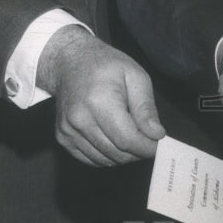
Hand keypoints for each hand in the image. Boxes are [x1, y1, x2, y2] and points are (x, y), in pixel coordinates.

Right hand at [37, 26, 164, 165]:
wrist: (71, 62)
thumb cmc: (106, 65)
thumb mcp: (135, 76)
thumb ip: (146, 107)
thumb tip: (156, 134)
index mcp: (99, 100)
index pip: (127, 139)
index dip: (147, 147)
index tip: (159, 145)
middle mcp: (79, 118)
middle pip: (117, 153)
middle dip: (138, 152)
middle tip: (148, 141)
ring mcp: (68, 130)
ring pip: (105, 160)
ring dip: (124, 156)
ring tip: (132, 137)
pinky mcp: (63, 137)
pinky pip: (91, 159)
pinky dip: (107, 156)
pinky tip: (115, 140)